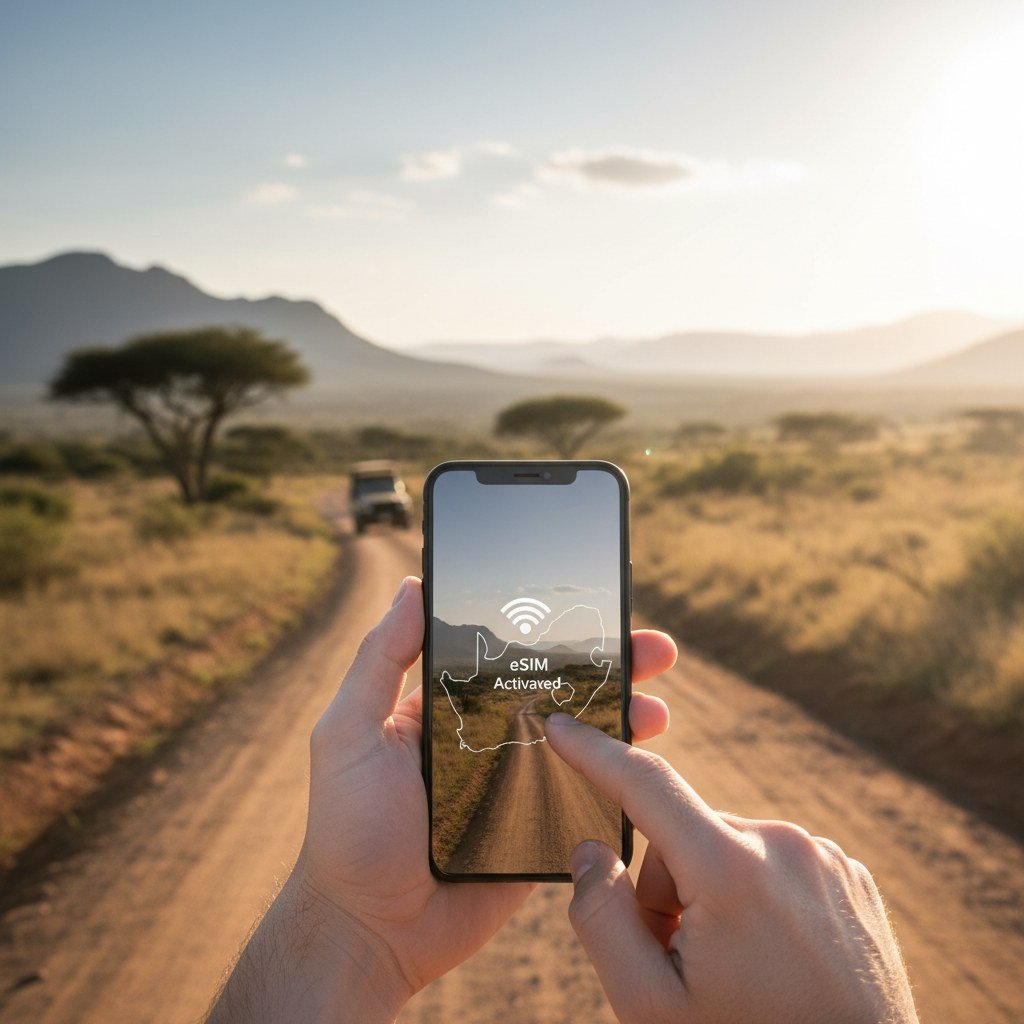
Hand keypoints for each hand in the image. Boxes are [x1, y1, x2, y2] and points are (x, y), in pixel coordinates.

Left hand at [207, 575, 677, 1021]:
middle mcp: (490, 739)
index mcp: (449, 708)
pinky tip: (648, 761)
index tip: (593, 607)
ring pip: (583, 742)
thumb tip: (412, 587)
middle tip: (653, 646)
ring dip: (626, 717)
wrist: (371, 931)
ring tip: (659, 704)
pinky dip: (620, 779)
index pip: (509, 656)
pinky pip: (586, 799)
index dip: (552, 631)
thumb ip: (379, 661)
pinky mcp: (539, 831)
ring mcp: (519, 786)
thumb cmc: (347, 829)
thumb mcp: (349, 733)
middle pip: (559, 691)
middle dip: (609, 665)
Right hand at [544, 714, 918, 1023]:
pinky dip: (758, 898)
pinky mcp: (850, 875)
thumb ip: (602, 919)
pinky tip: (776, 959)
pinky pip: (775, 864)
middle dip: (665, 888)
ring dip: (713, 894)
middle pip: (683, 837)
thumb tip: (591, 850)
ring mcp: (825, 858)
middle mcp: (783, 844)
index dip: (595, 751)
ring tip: (737, 970)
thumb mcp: (649, 1007)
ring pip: (728, 850)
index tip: (561, 724)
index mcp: (731, 869)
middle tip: (683, 963)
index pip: (645, 784)